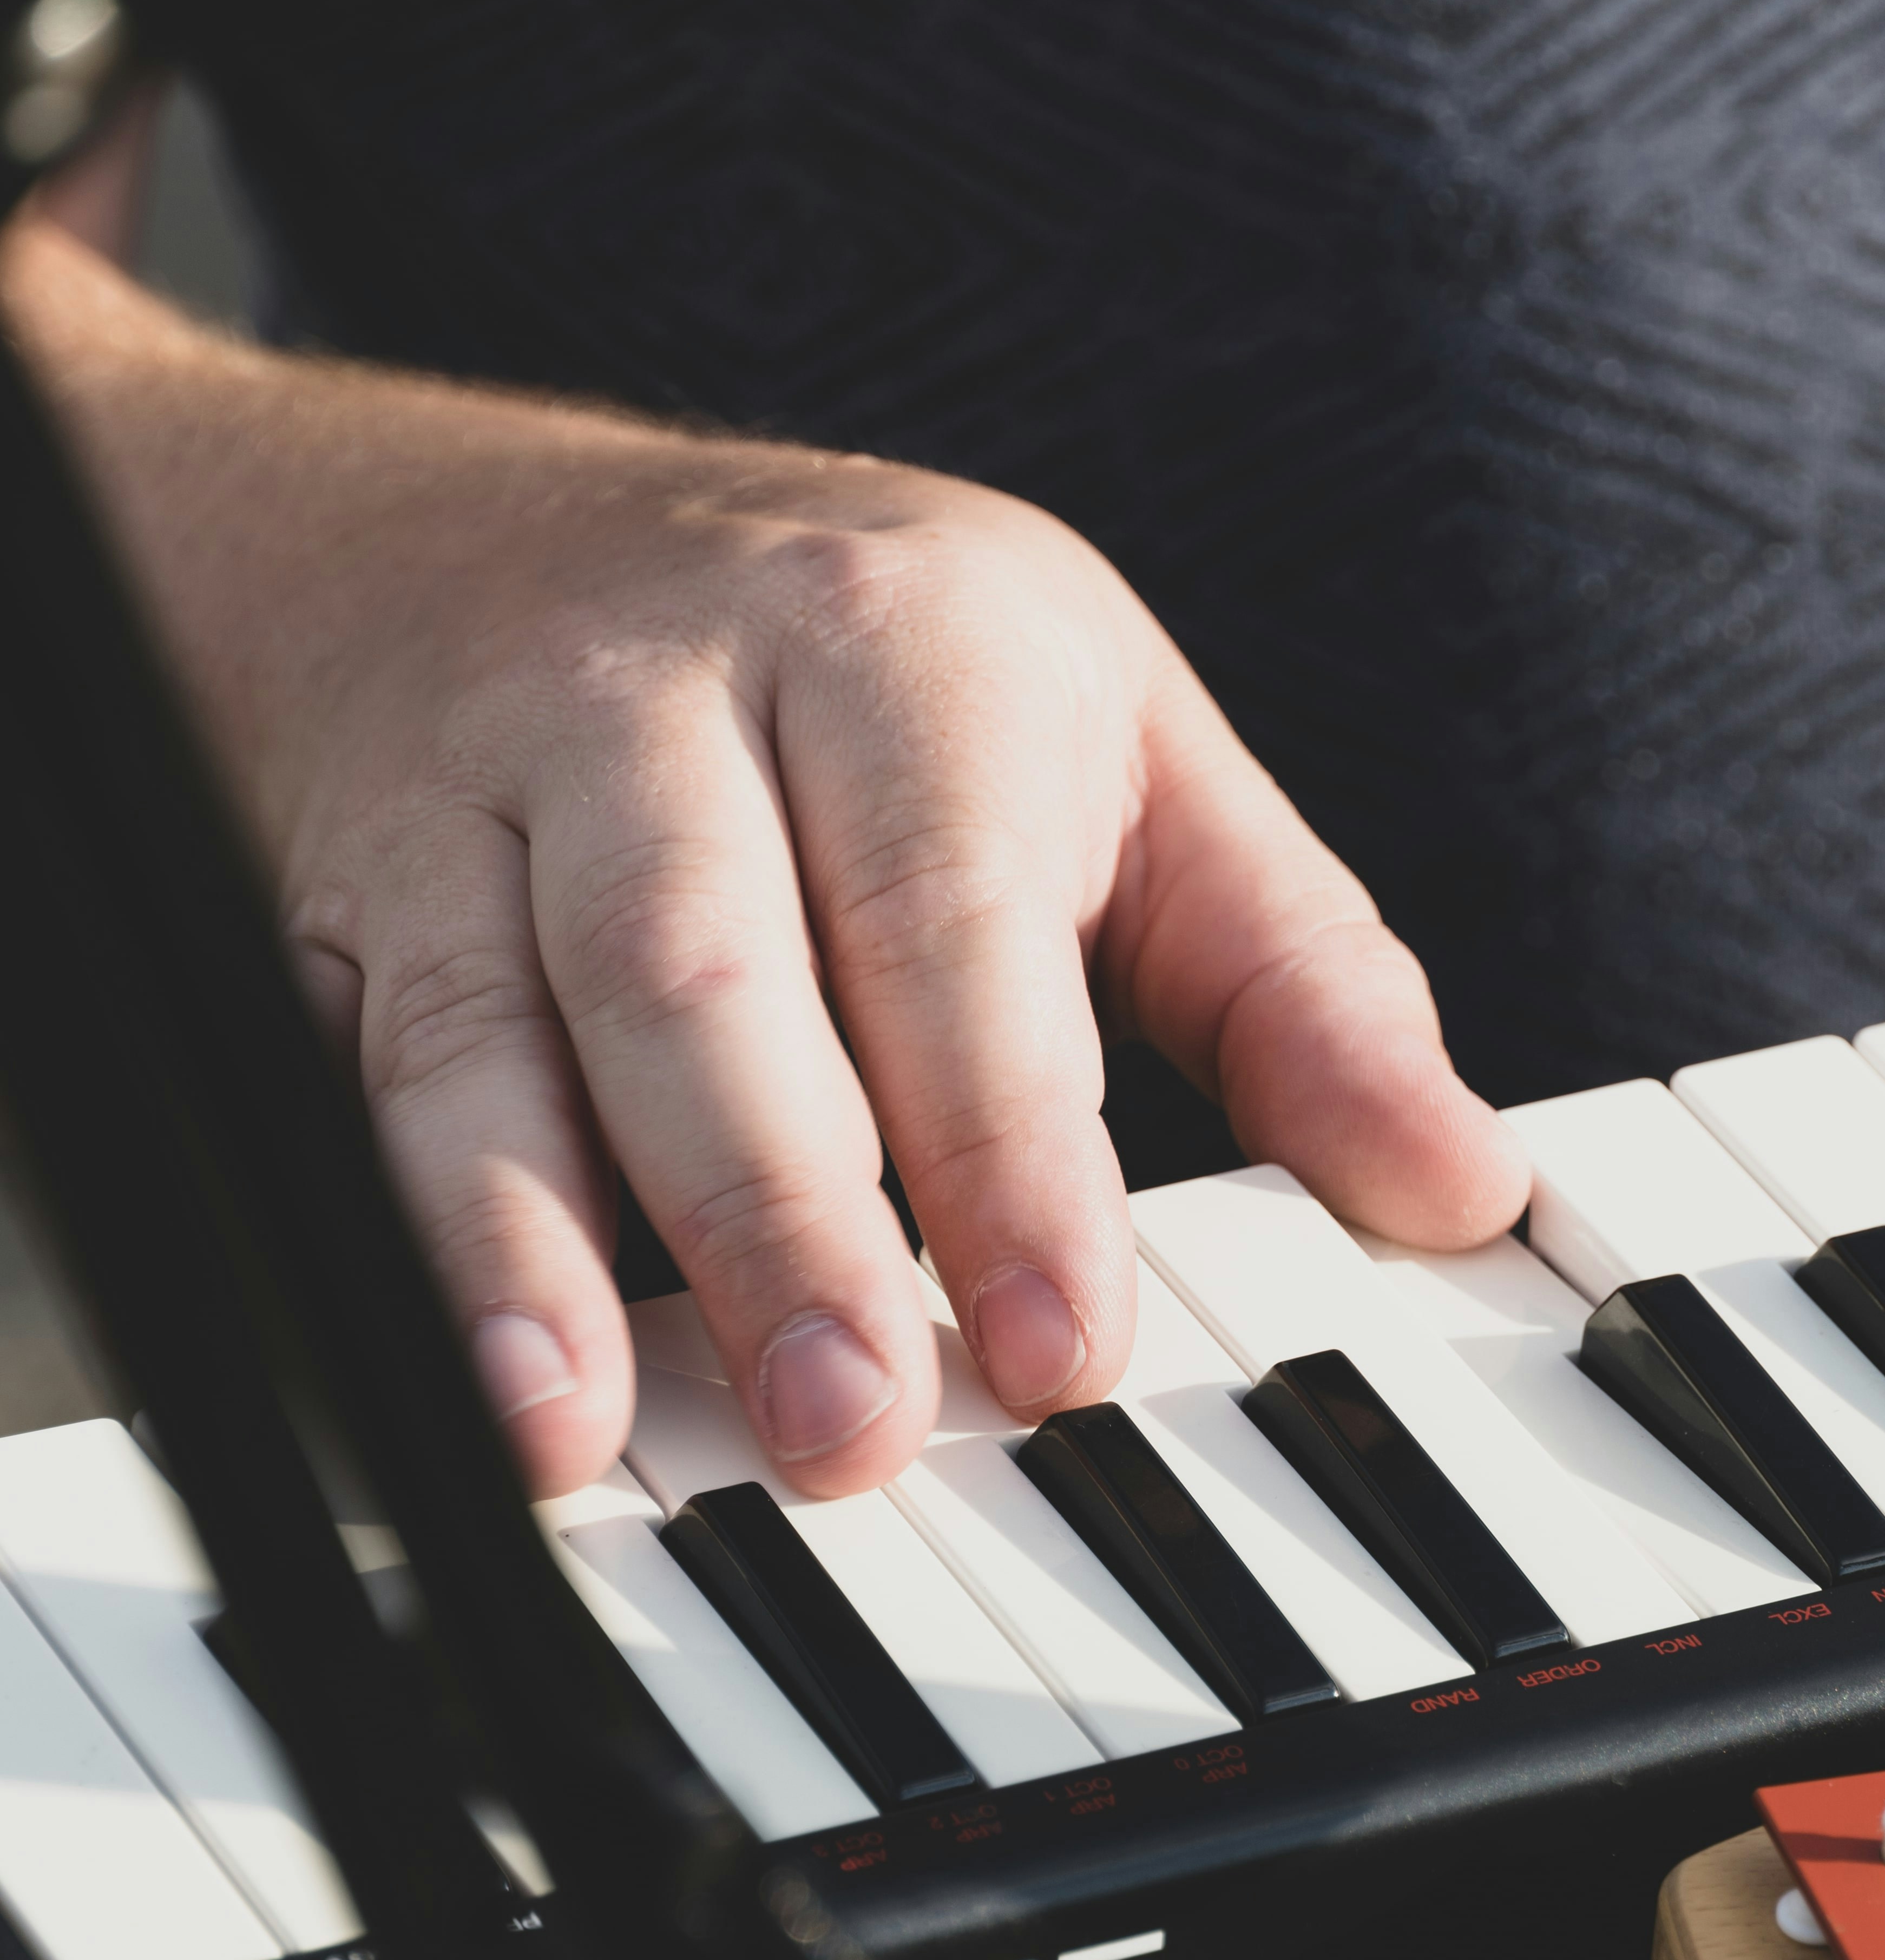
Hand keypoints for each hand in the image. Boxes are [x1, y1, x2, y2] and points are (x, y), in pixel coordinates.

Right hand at [5, 220, 1529, 1499]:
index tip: (1060, 1342)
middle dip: (779, 1211)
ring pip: (504, 1024)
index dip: (1005, 1143)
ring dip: (540, 1244)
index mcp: (900, 645)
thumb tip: (1463, 1184)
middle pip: (709, 965)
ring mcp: (480, 794)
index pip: (957, 916)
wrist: (449, 527)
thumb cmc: (846, 662)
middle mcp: (669, 696)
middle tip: (852, 1422)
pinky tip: (477, 1385)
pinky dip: (410, 1239)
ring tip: (589, 1432)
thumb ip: (1290, 975)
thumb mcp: (1111, 750)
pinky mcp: (346, 897)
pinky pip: (370, 1072)